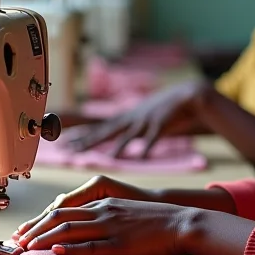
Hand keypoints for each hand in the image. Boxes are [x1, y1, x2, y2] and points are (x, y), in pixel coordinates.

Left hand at [14, 197, 197, 254]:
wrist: (180, 222)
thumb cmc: (156, 221)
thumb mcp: (126, 213)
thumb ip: (106, 218)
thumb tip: (86, 233)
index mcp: (104, 203)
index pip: (65, 209)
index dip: (42, 220)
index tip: (27, 230)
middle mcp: (103, 211)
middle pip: (61, 216)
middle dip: (36, 228)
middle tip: (18, 239)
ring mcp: (110, 226)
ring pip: (70, 229)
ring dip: (45, 238)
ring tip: (27, 246)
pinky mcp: (120, 242)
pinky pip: (91, 245)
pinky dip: (71, 248)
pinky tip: (56, 251)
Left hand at [68, 80, 207, 156]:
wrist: (187, 96)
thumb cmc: (166, 109)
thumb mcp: (145, 116)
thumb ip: (134, 127)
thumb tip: (126, 139)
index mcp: (127, 117)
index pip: (101, 128)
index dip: (84, 136)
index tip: (67, 143)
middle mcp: (132, 119)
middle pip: (106, 131)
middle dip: (87, 141)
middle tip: (69, 149)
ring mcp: (146, 122)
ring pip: (127, 136)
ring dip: (117, 147)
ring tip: (106, 158)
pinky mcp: (161, 125)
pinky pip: (153, 138)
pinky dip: (147, 147)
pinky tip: (142, 156)